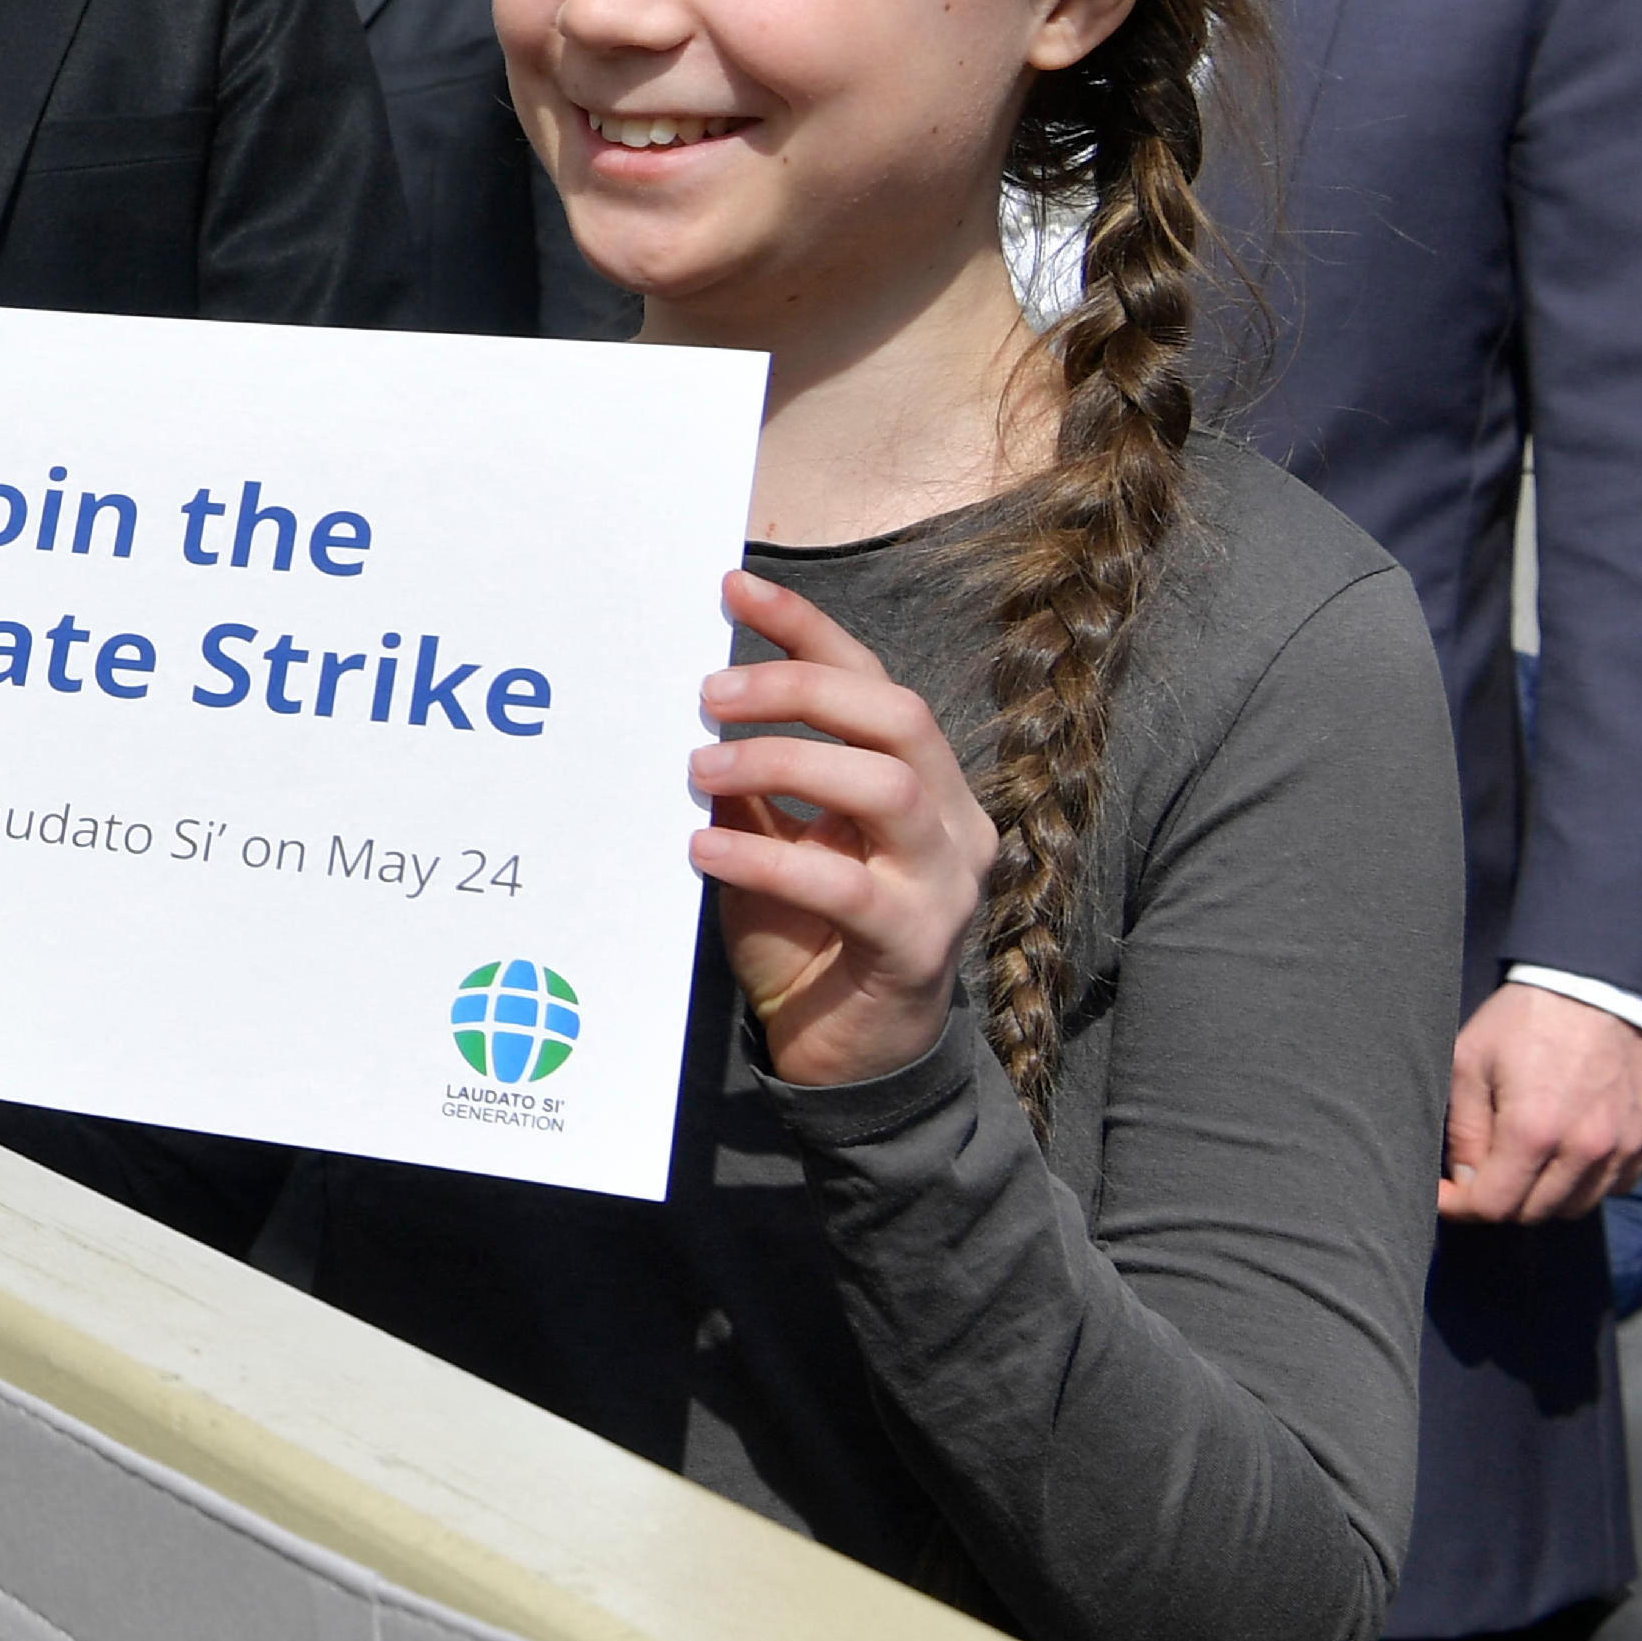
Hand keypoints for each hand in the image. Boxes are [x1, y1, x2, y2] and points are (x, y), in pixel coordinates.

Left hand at [690, 571, 996, 1089]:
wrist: (847, 1053)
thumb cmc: (806, 931)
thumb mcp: (773, 837)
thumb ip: (750, 777)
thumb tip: (689, 699)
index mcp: (922, 779)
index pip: (872, 680)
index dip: (806, 629)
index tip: (732, 586)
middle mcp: (952, 820)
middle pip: (895, 715)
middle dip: (797, 687)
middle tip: (708, 693)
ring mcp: (945, 884)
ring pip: (885, 787)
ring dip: (784, 763)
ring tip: (702, 767)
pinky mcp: (917, 946)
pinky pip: (846, 886)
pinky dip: (768, 857)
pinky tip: (704, 846)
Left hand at [1439, 981, 1641, 1221]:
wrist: (1598, 986)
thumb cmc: (1526, 1020)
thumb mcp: (1469, 1063)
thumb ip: (1463, 1129)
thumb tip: (1465, 1179)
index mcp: (1533, 1132)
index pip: (1494, 1205)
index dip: (1459, 1207)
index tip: (1442, 1195)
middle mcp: (1585, 1150)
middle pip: (1534, 1213)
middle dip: (1498, 1201)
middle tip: (1478, 1174)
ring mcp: (1623, 1148)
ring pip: (1576, 1206)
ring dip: (1542, 1196)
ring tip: (1520, 1163)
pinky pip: (1614, 1186)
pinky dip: (1585, 1182)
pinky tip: (1565, 1154)